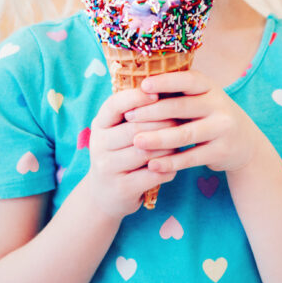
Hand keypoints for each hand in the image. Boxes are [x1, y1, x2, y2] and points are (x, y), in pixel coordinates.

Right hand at [84, 87, 179, 218]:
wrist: (105, 195)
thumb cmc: (121, 153)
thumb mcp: (119, 130)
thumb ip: (136, 112)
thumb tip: (167, 87)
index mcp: (99, 124)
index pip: (115, 105)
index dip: (136, 97)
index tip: (157, 92)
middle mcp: (98, 144)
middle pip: (135, 128)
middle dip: (162, 122)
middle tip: (183, 118)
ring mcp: (107, 168)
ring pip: (147, 152)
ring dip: (169, 146)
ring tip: (182, 141)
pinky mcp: (121, 188)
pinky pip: (153, 174)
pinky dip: (168, 168)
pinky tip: (175, 164)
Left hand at [126, 71, 260, 174]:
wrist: (244, 143)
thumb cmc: (208, 116)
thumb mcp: (200, 99)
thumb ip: (176, 95)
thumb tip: (135, 89)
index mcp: (209, 86)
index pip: (186, 80)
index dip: (165, 82)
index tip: (142, 86)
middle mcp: (219, 104)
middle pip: (181, 107)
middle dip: (152, 112)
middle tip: (129, 117)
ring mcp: (223, 128)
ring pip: (185, 134)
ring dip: (158, 138)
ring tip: (136, 142)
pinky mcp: (222, 151)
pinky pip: (192, 157)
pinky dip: (171, 162)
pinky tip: (152, 165)